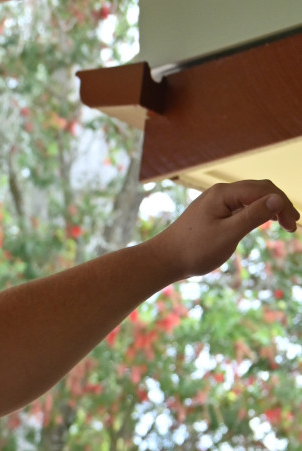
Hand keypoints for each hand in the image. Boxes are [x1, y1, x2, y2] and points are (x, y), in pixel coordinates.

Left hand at [152, 179, 297, 281]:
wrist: (163, 260)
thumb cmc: (193, 251)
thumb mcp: (228, 235)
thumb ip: (253, 216)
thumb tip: (278, 198)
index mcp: (224, 193)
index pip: (263, 190)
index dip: (282, 205)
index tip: (292, 226)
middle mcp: (220, 192)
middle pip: (259, 189)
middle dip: (279, 203)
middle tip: (293, 224)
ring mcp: (215, 201)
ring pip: (251, 197)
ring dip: (269, 207)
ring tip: (284, 222)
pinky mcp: (212, 212)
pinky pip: (240, 205)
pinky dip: (256, 211)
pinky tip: (264, 220)